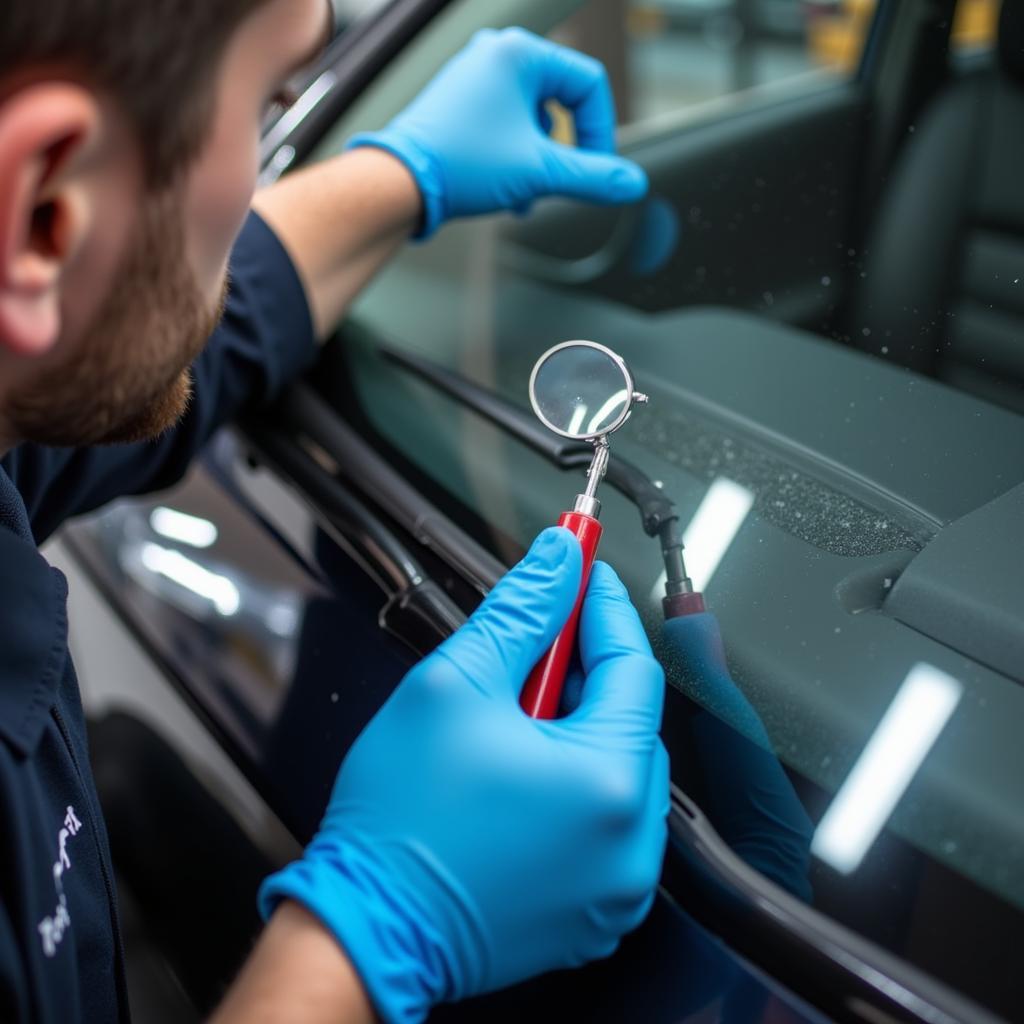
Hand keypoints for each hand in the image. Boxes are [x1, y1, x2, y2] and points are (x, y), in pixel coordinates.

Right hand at [259, 528, 668, 1022]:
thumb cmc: (400, 821)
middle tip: (542, 637)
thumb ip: (520, 612)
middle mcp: (629, 843)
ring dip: (579, 726)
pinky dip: (576, 783)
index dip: (604, 608)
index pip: (632, 666)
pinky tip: (522, 766)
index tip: (584, 571)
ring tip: (516, 710)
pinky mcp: (594, 911)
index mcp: (607, 784)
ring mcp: (616, 885)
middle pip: (630, 719)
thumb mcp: (455, 684)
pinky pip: (605, 823)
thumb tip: (557, 560)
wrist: (365, 928)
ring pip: (618, 769)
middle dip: (588, 669)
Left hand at [346, 27, 648, 237]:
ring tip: (527, 190)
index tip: (594, 168)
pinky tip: (508, 188)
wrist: (399, 183)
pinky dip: (516, 155)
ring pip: (533, 117)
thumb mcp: (541, 172)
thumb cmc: (460, 165)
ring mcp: (473, 76)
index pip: (589, 85)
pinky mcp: (458, 102)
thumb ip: (593, 177)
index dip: (601, 132)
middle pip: (561, 101)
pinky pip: (506, 123)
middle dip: (565, 150)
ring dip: (540, 158)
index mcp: (520, 54)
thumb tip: (632, 184)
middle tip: (558, 182)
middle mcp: (495, 55)